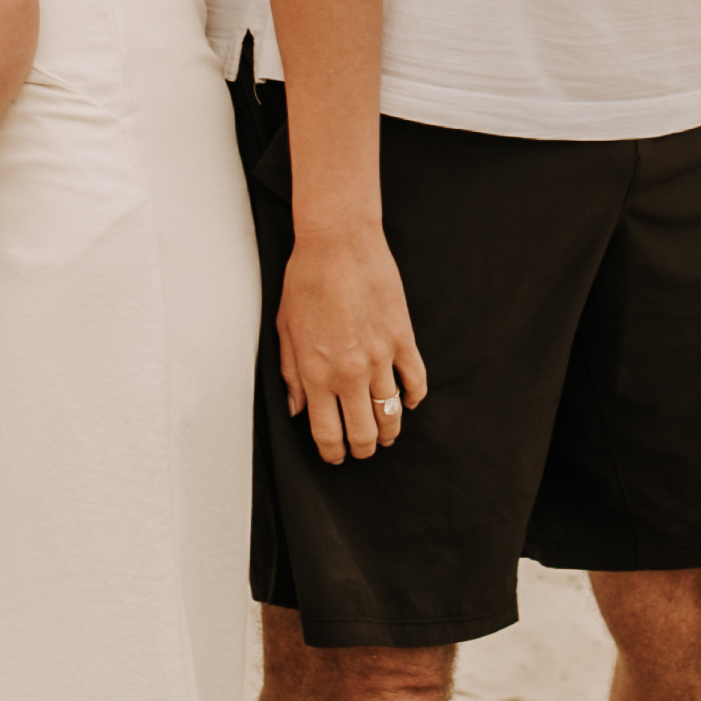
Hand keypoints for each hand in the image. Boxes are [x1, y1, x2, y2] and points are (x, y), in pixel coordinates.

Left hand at [278, 219, 428, 470]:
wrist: (338, 243)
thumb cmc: (305, 280)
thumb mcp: (285, 329)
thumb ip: (291, 374)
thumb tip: (298, 409)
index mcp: (317, 374)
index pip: (328, 433)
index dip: (333, 452)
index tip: (335, 456)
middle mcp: (350, 373)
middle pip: (363, 432)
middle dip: (362, 449)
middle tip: (361, 450)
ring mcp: (381, 358)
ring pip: (391, 413)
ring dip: (389, 431)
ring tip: (385, 435)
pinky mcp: (403, 338)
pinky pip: (416, 380)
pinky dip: (414, 397)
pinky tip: (408, 402)